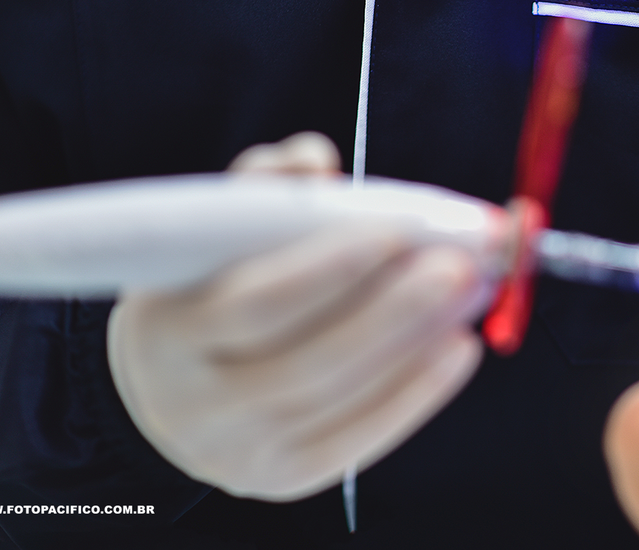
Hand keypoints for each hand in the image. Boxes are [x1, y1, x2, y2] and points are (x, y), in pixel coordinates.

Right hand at [107, 133, 499, 500]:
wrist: (168, 391)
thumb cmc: (205, 291)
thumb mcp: (209, 235)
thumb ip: (261, 185)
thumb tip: (317, 160)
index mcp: (167, 328)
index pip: (255, 302)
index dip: (331, 267)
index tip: (398, 230)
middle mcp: (195, 401)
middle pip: (308, 362)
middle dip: (395, 310)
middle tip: (459, 264)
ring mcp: (239, 449)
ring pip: (340, 399)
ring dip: (417, 344)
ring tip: (471, 294)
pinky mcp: (283, 477)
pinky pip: (358, 441)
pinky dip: (416, 394)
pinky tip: (457, 347)